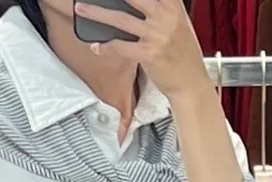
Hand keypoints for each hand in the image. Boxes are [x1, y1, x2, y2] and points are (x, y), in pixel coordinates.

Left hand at [74, 0, 213, 106]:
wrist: (190, 83)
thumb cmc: (184, 55)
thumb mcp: (178, 23)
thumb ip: (162, 9)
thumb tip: (138, 5)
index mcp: (173, 5)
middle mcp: (164, 16)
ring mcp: (156, 34)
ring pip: (120, 19)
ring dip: (97, 13)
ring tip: (81, 9)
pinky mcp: (148, 53)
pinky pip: (120, 47)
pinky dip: (105, 47)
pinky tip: (96, 47)